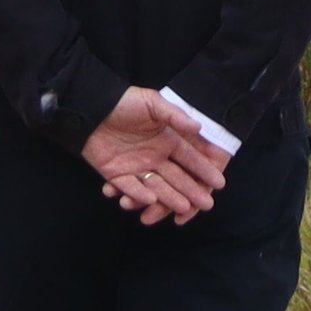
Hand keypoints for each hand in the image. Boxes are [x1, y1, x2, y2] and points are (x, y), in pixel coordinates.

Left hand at [81, 87, 228, 225]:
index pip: (189, 159)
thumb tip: (198, 126)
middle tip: (206, 204)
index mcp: (167, 140)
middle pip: (177, 178)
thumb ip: (175, 116)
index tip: (218, 183)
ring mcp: (137, 167)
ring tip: (181, 209)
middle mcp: (155, 157)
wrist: (92, 106)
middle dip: (191, 191)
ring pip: (156, 187)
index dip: (203, 171)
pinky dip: (138, 195)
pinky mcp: (116, 174)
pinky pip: (130, 187)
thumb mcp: (152, 103)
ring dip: (168, 198)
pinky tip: (148, 201)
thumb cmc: (125, 102)